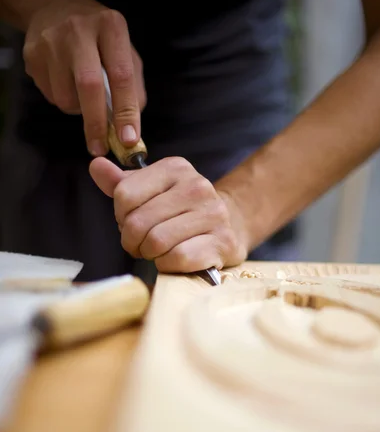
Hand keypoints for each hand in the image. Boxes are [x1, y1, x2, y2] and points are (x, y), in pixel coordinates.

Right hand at [23, 0, 145, 155]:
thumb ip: (133, 88)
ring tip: (83, 96)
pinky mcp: (32, 55)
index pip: (122, 75)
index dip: (126, 112)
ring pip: (66, 96)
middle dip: (96, 123)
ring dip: (79, 111)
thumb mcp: (124, 52)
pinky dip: (63, 100)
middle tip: (101, 147)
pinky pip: (50, 95)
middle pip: (89, 86)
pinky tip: (66, 83)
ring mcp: (52, 41)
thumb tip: (130, 130)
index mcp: (111, 26)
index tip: (128, 139)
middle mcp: (79, 30)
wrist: (53, 8)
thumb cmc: (98, 38)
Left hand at [89, 156, 248, 272]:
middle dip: (132, 241)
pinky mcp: (222, 242)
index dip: (120, 216)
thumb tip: (96, 166)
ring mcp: (213, 214)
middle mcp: (197, 187)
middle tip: (141, 244)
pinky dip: (168, 265)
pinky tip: (174, 260)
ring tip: (157, 252)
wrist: (231, 225)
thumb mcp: (151, 191)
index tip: (131, 222)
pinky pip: (177, 258)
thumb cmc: (181, 211)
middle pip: (138, 222)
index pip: (124, 195)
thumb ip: (122, 183)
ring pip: (156, 242)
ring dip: (150, 254)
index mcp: (175, 168)